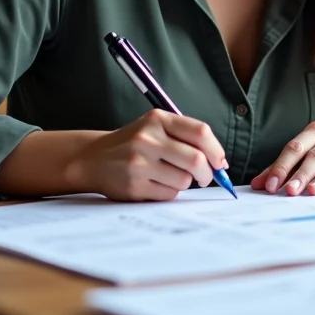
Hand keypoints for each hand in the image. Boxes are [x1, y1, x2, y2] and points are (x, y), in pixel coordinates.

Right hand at [62, 109, 226, 200]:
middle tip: (204, 177)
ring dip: (184, 182)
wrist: (93, 158)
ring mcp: (139, 163)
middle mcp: (147, 139)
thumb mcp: (155, 128)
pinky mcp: (134, 186)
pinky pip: (169, 194)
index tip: (220, 162)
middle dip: (207, 173)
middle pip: (196, 160)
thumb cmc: (134, 144)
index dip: (216, 150)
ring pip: (184, 180)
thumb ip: (186, 138)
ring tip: (169, 176)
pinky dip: (170, 192)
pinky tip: (155, 184)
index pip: (200, 132)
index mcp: (157, 119)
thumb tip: (220, 162)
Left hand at [251, 122, 314, 195]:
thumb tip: (257, 185)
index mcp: (314, 132)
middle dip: (301, 175)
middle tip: (290, 192)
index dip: (281, 167)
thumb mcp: (305, 155)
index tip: (271, 186)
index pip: (294, 148)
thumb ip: (281, 168)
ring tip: (313, 192)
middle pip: (314, 156)